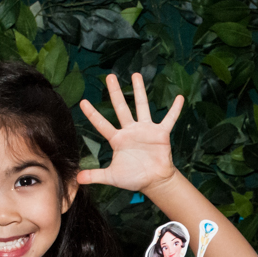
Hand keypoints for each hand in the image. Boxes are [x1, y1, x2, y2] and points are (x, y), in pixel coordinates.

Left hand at [77, 74, 183, 193]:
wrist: (154, 181)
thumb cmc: (133, 178)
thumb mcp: (112, 176)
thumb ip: (96, 175)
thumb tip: (77, 179)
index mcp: (118, 139)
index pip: (102, 124)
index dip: (93, 114)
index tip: (83, 102)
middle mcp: (130, 130)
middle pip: (121, 107)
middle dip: (115, 92)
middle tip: (110, 76)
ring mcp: (146, 130)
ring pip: (142, 106)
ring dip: (139, 91)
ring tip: (136, 75)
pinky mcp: (161, 133)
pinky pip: (169, 119)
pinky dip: (175, 109)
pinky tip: (180, 98)